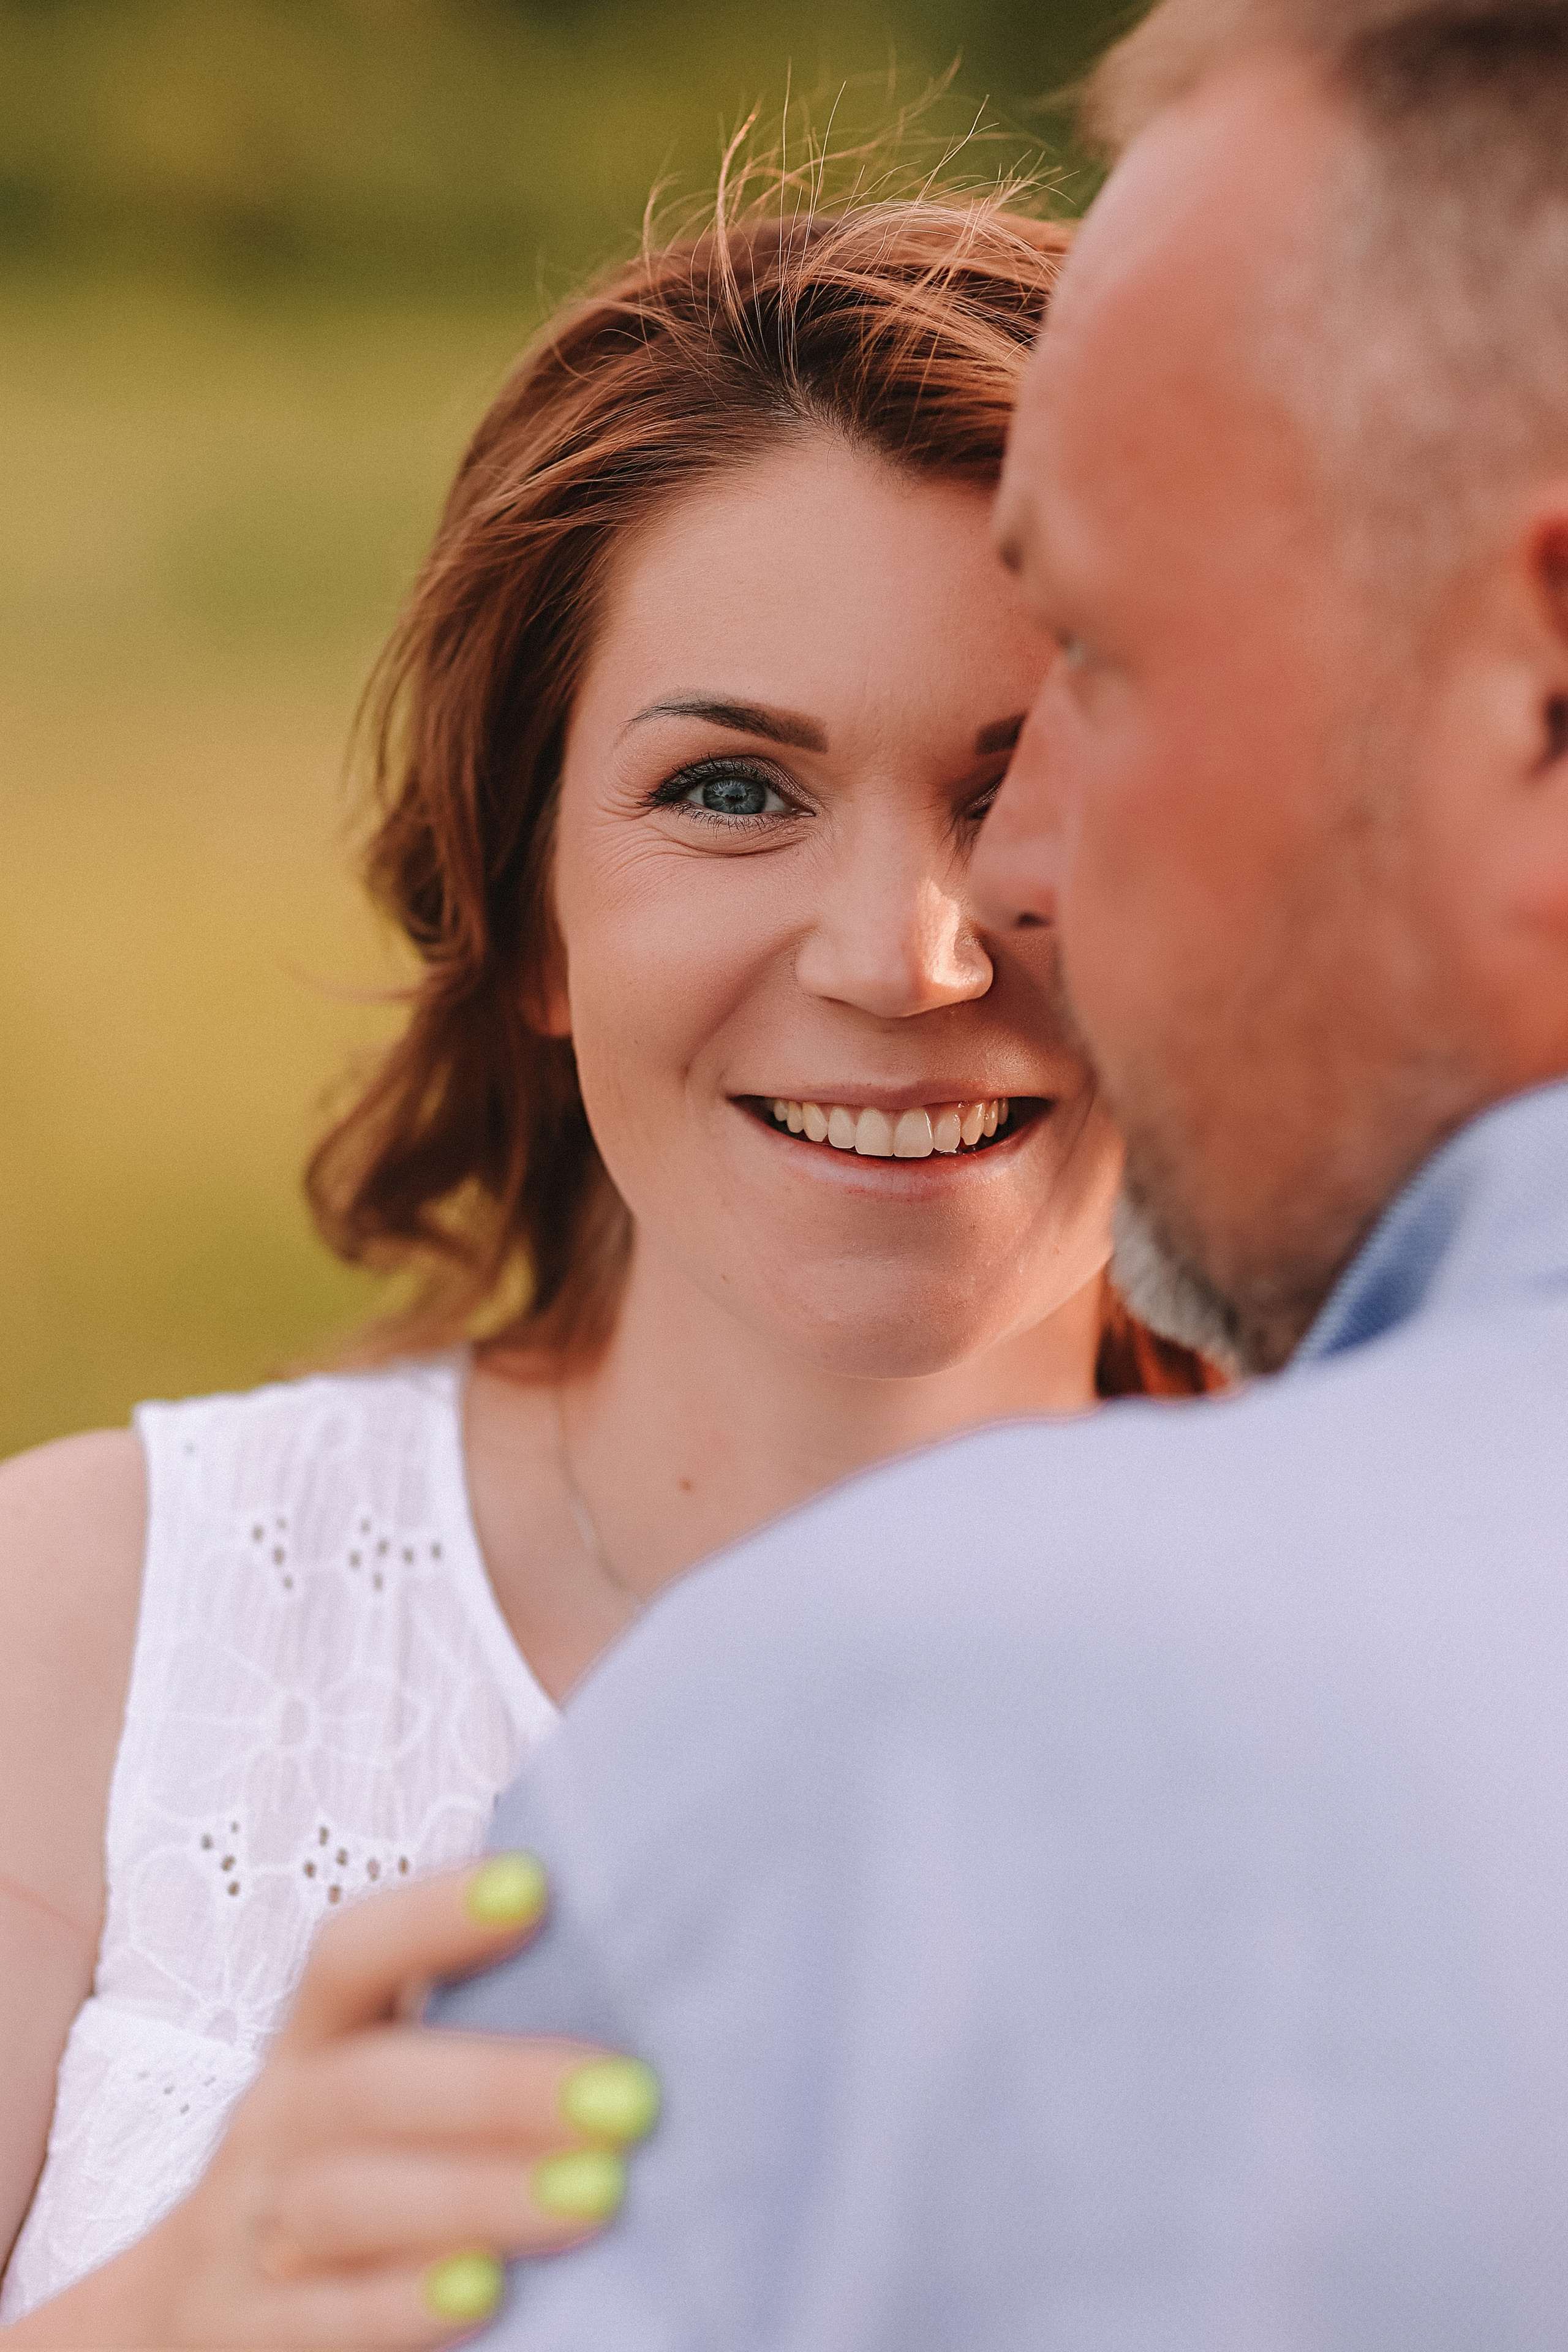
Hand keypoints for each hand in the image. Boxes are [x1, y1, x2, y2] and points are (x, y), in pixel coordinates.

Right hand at [6, 1852, 658, 2347]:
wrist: (198, 2311)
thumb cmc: (357, 2169)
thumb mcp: (383, 2089)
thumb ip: (472, 2034)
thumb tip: (637, 1975)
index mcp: (313, 2043)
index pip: (349, 1958)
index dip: (431, 1917)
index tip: (535, 1886)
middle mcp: (277, 2122)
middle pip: (369, 2087)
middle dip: (502, 2089)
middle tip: (630, 2100)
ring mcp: (250, 2231)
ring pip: (348, 2201)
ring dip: (476, 2194)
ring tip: (598, 2194)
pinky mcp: (244, 2334)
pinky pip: (319, 2321)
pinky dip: (401, 2306)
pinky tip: (488, 2292)